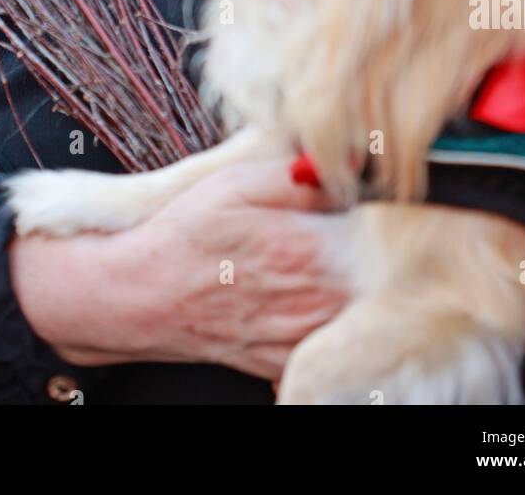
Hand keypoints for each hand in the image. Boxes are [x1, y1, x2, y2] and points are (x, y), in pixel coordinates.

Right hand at [9, 157, 349, 379]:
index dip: (386, 217)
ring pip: (359, 316)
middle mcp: (309, 300)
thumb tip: (351, 164)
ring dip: (358, 290)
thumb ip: (298, 175)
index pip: (380, 236)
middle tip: (361, 231)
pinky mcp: (282, 360)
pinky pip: (327, 346)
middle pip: (379, 281)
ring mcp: (298, 336)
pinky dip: (329, 324)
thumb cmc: (183, 236)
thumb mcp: (236, 183)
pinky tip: (311, 300)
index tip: (382, 203)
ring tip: (331, 264)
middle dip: (377, 254)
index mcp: (305, 250)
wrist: (138, 296)